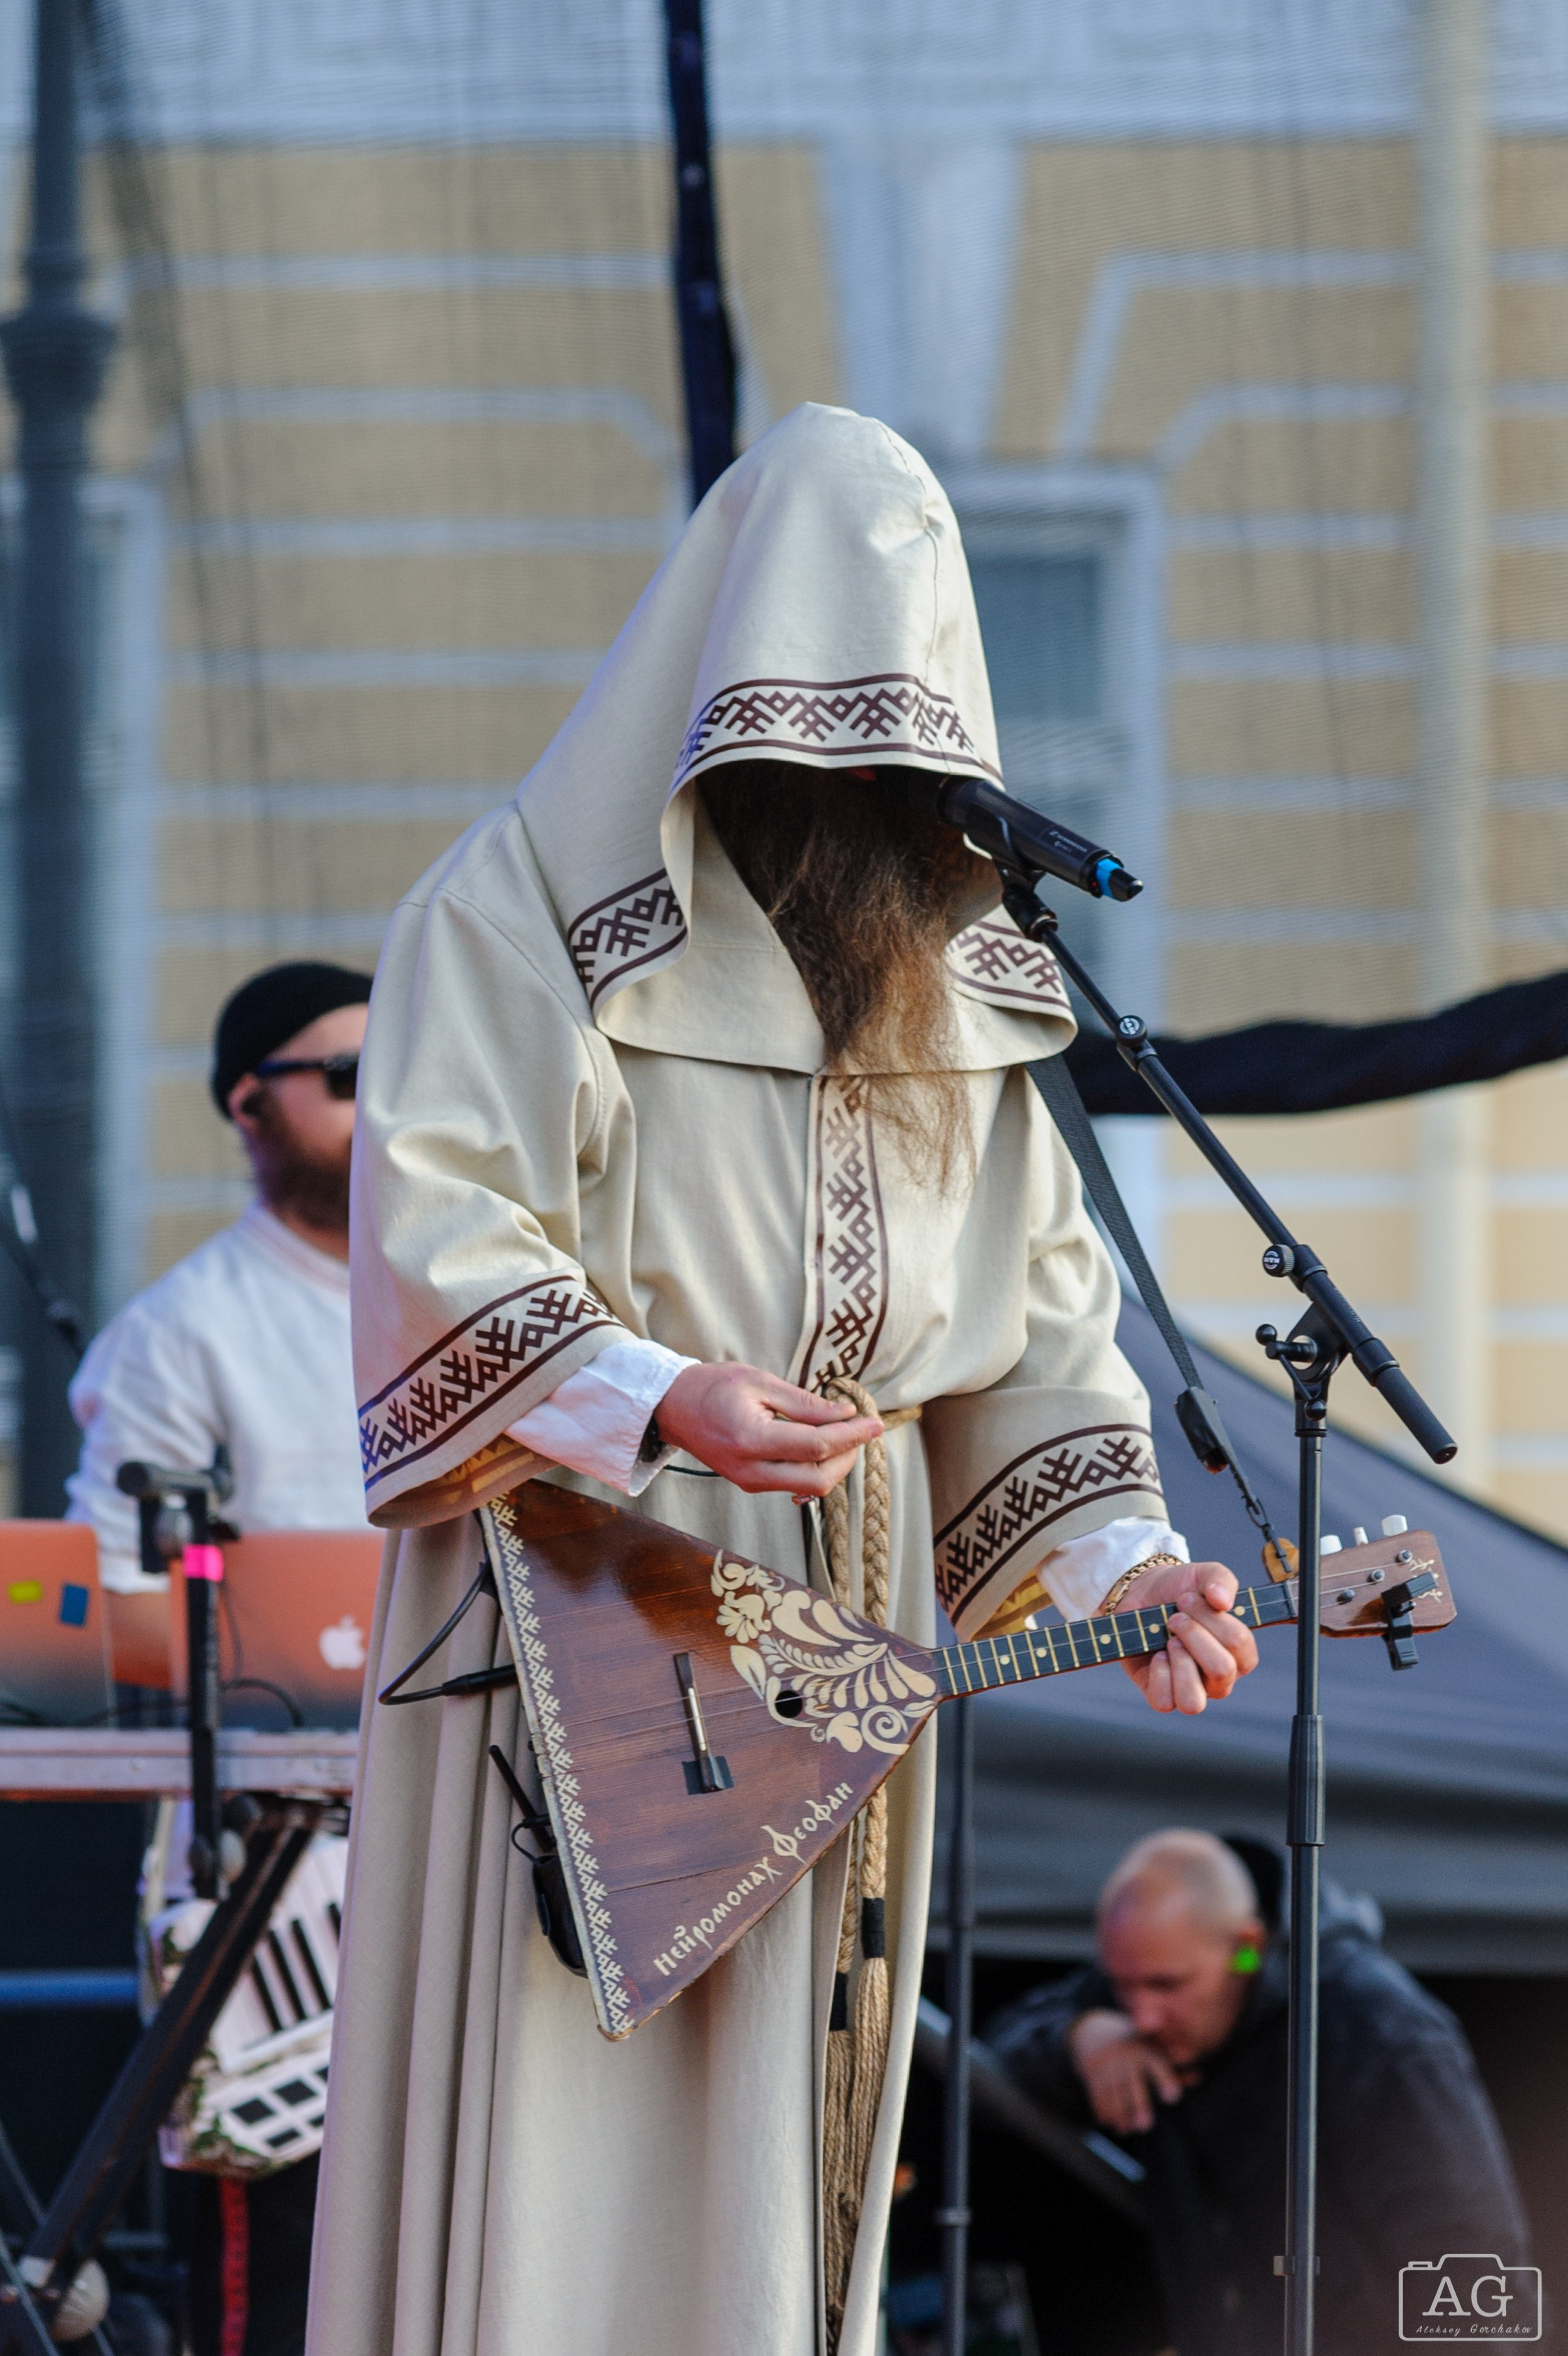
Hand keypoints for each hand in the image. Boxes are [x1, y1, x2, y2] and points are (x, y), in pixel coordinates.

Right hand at [656, 1363, 882, 1497]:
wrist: (673, 1408)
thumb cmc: (713, 1386)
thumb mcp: (760, 1382)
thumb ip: (804, 1403)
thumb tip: (845, 1414)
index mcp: (752, 1439)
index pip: (817, 1446)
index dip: (851, 1436)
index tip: (874, 1422)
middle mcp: (751, 1470)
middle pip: (819, 1479)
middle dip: (848, 1456)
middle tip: (861, 1429)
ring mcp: (750, 1482)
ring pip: (810, 1487)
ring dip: (834, 1464)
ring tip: (844, 1434)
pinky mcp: (751, 1484)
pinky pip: (794, 1485)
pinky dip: (816, 1468)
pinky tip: (822, 1446)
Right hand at [1068, 2009, 1183, 2134]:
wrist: (1094, 2030)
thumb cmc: (1134, 2047)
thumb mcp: (1153, 2050)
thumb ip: (1174, 2069)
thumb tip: (1199, 2077)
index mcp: (1147, 2050)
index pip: (1158, 2066)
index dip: (1166, 2080)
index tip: (1173, 2097)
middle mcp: (1127, 2055)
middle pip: (1133, 2082)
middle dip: (1138, 2103)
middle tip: (1145, 2126)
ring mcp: (1107, 2062)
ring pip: (1113, 2090)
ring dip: (1119, 2112)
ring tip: (1125, 2130)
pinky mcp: (1090, 2070)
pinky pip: (1096, 2092)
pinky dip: (1102, 2108)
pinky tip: (1107, 2122)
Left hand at [1110, 1558, 1257, 1714]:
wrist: (1142, 1593)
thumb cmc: (1180, 1589)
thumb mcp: (1204, 1575)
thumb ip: (1221, 1580)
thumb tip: (1222, 1601)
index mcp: (1238, 1652)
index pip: (1240, 1644)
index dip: (1213, 1619)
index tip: (1187, 1599)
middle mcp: (1219, 1678)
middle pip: (1222, 1671)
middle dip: (1194, 1635)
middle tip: (1176, 1618)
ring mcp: (1192, 1689)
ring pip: (1194, 1702)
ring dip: (1180, 1662)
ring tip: (1170, 1641)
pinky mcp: (1161, 1694)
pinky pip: (1164, 1702)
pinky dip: (1159, 1675)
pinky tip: (1157, 1655)